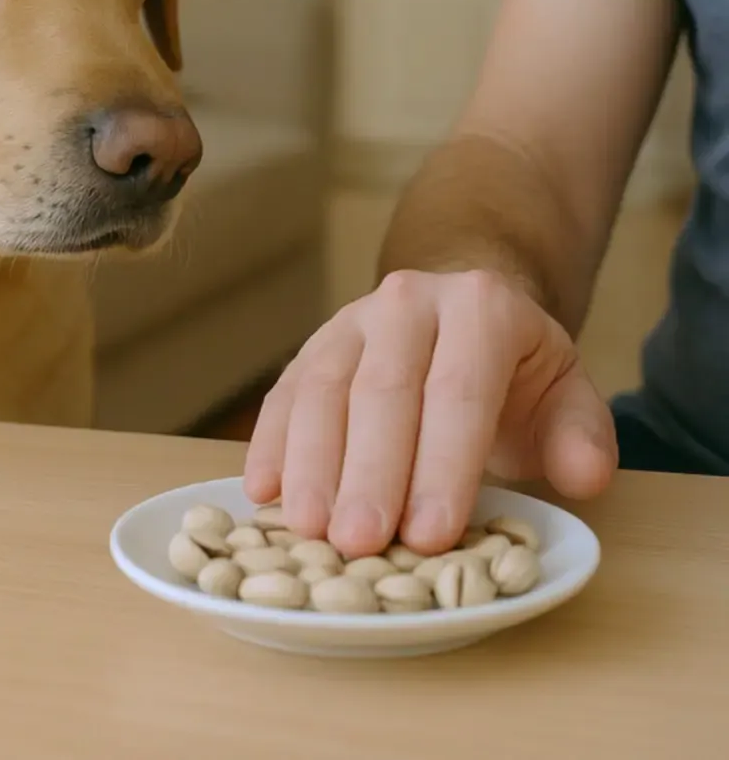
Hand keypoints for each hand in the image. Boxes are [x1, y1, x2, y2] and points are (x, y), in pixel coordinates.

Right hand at [243, 269, 616, 558]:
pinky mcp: (307, 350)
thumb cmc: (512, 375)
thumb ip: (580, 436)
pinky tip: (261, 494)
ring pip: (321, 390)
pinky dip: (269, 446)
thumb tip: (583, 478)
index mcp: (480, 308)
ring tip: (308, 529)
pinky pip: (282, 396)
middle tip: (359, 542)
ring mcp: (348, 323)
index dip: (443, 466)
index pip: (459, 391)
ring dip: (311, 464)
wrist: (456, 317)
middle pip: (383, 391)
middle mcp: (408, 303)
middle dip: (370, 473)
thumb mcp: (564, 394)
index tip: (430, 534)